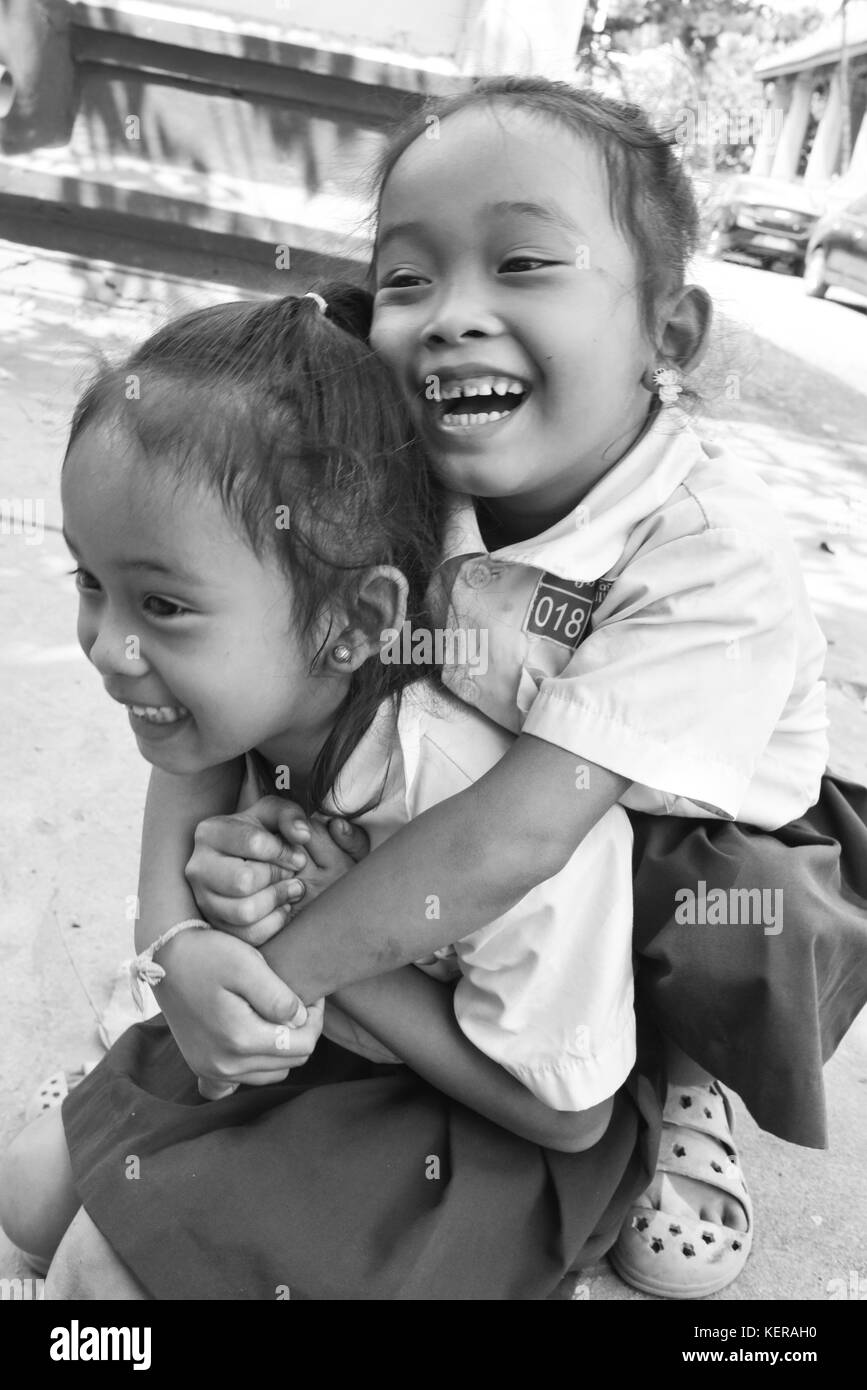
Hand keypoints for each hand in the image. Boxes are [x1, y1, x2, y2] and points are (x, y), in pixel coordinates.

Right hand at [155, 926, 323, 1090]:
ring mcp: (211, 1069)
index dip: (315, 1020)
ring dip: (283, 1047)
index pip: (303, 1046)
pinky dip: (256, 1063)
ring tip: (277, 1014)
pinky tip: (255, 1039)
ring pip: (272, 1072)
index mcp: (240, 1040)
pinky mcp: (202, 1066)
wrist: (165, 955)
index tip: (312, 995)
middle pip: (290, 1062)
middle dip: (302, 1033)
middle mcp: (225, 1065)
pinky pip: (242, 1079)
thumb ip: (279, 997)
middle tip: (298, 1001)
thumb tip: (301, 1020)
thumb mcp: (247, 965)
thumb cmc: (207, 954)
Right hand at [186, 796, 369, 944]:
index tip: (297, 855)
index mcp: (210, 832)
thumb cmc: (260, 834)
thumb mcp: (273, 814)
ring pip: (244, 912)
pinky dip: (273, 923)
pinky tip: (281, 907)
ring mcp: (202, 899)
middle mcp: (198, 867)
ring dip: (277, 901)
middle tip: (291, 873)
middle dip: (277, 877)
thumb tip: (302, 835)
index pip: (253, 843)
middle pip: (244, 881)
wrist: (243, 858)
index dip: (284, 852)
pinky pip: (248, 935)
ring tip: (291, 889)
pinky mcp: (214, 924)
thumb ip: (290, 815)